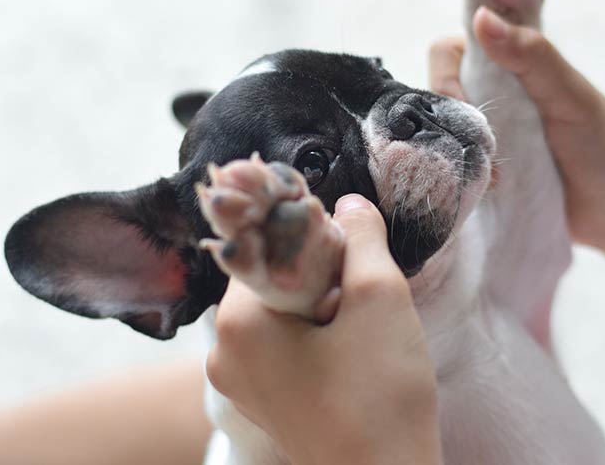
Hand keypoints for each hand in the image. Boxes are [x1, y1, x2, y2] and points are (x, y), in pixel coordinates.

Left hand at [206, 194, 441, 464]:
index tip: (347, 236)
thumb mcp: (380, 297)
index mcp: (237, 323)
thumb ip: (362, 237)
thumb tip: (350, 204)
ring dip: (323, 301)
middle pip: (271, 277)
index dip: (309, 230)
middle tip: (364, 284)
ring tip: (362, 320)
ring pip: (282, 310)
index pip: (263, 245)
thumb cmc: (380, 395)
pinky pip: (285, 344)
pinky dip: (317, 332)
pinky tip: (353, 346)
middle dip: (320, 270)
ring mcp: (243, 382)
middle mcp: (224, 353)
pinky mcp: (267, 401)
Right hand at [430, 7, 604, 252]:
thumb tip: (481, 19)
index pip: (489, 2)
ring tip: (489, 156)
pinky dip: (452, 155)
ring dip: (454, 124)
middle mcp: (497, 80)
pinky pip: (442, 142)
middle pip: (448, 55)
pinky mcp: (474, 156)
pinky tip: (482, 175)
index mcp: (526, 53)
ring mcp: (483, 120)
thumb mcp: (573, 97)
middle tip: (471, 112)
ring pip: (437, 99)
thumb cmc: (603, 148)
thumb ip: (531, 55)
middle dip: (450, 81)